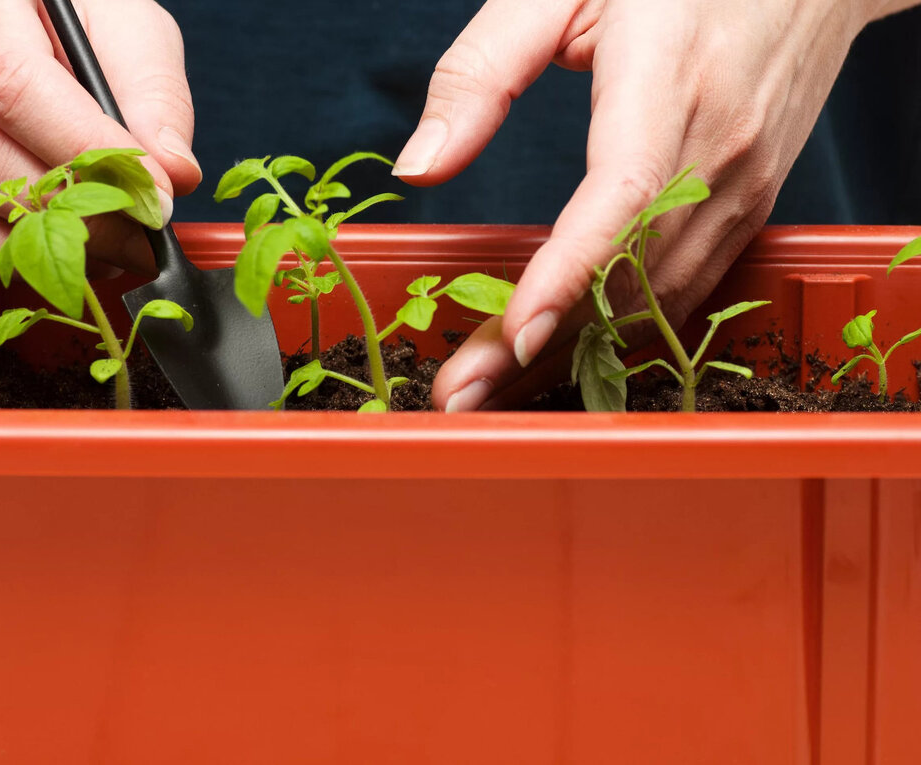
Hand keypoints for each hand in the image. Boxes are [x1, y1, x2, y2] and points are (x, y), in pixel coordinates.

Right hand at [0, 0, 199, 297]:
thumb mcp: (121, 30)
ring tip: (75, 259)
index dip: (88, 159)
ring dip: (8, 258)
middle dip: (63, 221)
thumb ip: (152, 97)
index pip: (14, 89)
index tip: (151, 204)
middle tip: (126, 244)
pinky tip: (11, 261)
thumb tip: (172, 176)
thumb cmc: (56, 24)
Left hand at [393, 0, 892, 410]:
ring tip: (492, 398)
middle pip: (626, 277)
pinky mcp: (749, 209)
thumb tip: (418, 166)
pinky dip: (621, 335)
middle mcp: (719, 152)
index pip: (621, 199)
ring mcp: (743, 190)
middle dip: (537, 350)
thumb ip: (480, 72)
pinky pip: (683, 291)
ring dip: (573, 357)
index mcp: (669, 86)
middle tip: (457, 397)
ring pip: (655, 302)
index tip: (512, 338)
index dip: (568, 275)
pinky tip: (565, 361)